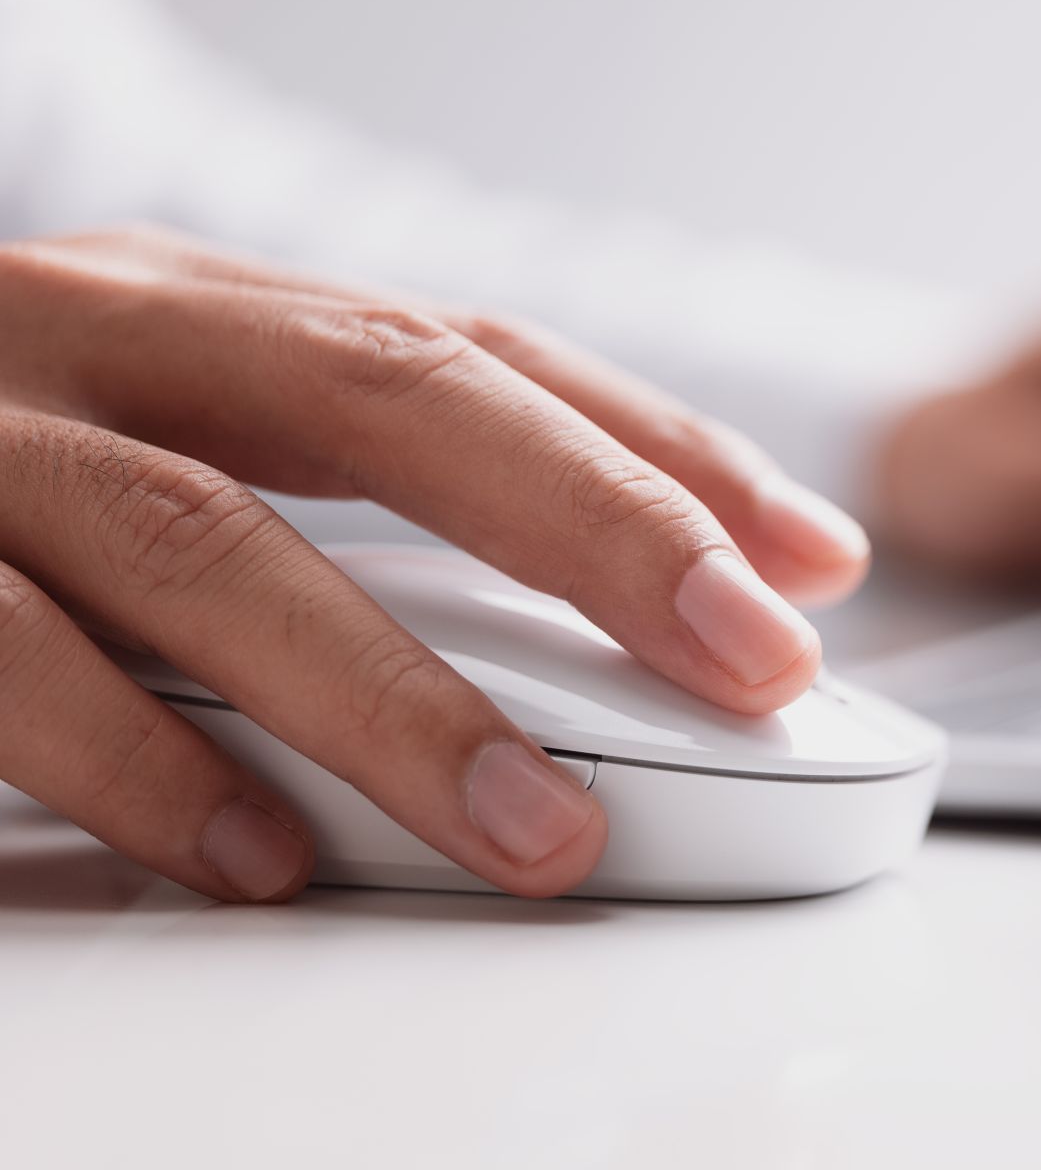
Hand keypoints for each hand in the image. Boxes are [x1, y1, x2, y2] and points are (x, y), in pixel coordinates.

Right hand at [0, 226, 869, 901]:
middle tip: (755, 661)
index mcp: (207, 311)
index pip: (482, 354)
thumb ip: (362, 506)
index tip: (812, 564)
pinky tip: (256, 857)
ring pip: (210, 541)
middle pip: (394, 398)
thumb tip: (641, 607)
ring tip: (545, 827)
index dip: (662, 451)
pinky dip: (137, 762)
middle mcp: (98, 335)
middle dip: (598, 530)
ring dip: (397, 695)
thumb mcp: (176, 444)